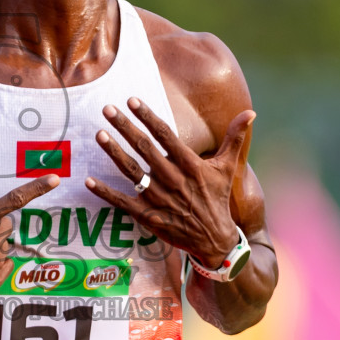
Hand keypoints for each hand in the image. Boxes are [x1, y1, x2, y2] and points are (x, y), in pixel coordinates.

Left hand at [86, 98, 254, 265]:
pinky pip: (123, 202)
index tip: (132, 100)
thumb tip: (250, 113)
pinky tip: (88, 181)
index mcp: (189, 164)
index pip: (165, 134)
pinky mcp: (148, 215)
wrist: (213, 239)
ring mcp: (158, 197)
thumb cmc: (218, 199)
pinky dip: (105, 192)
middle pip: (144, 148)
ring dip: (113, 152)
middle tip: (107, 109)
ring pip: (132, 171)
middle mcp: (172, 178)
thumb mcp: (228, 167)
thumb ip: (234, 138)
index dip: (147, 116)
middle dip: (125, 127)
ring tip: (99, 134)